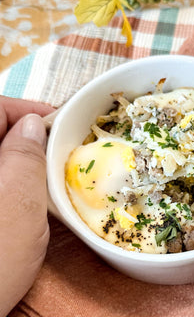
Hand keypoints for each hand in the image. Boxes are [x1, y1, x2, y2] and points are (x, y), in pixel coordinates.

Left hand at [0, 96, 53, 316]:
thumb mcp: (16, 205)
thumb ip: (25, 155)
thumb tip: (33, 125)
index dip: (28, 111)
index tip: (59, 125)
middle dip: (27, 138)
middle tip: (59, 154)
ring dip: (20, 162)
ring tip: (48, 179)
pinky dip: (11, 184)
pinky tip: (27, 201)